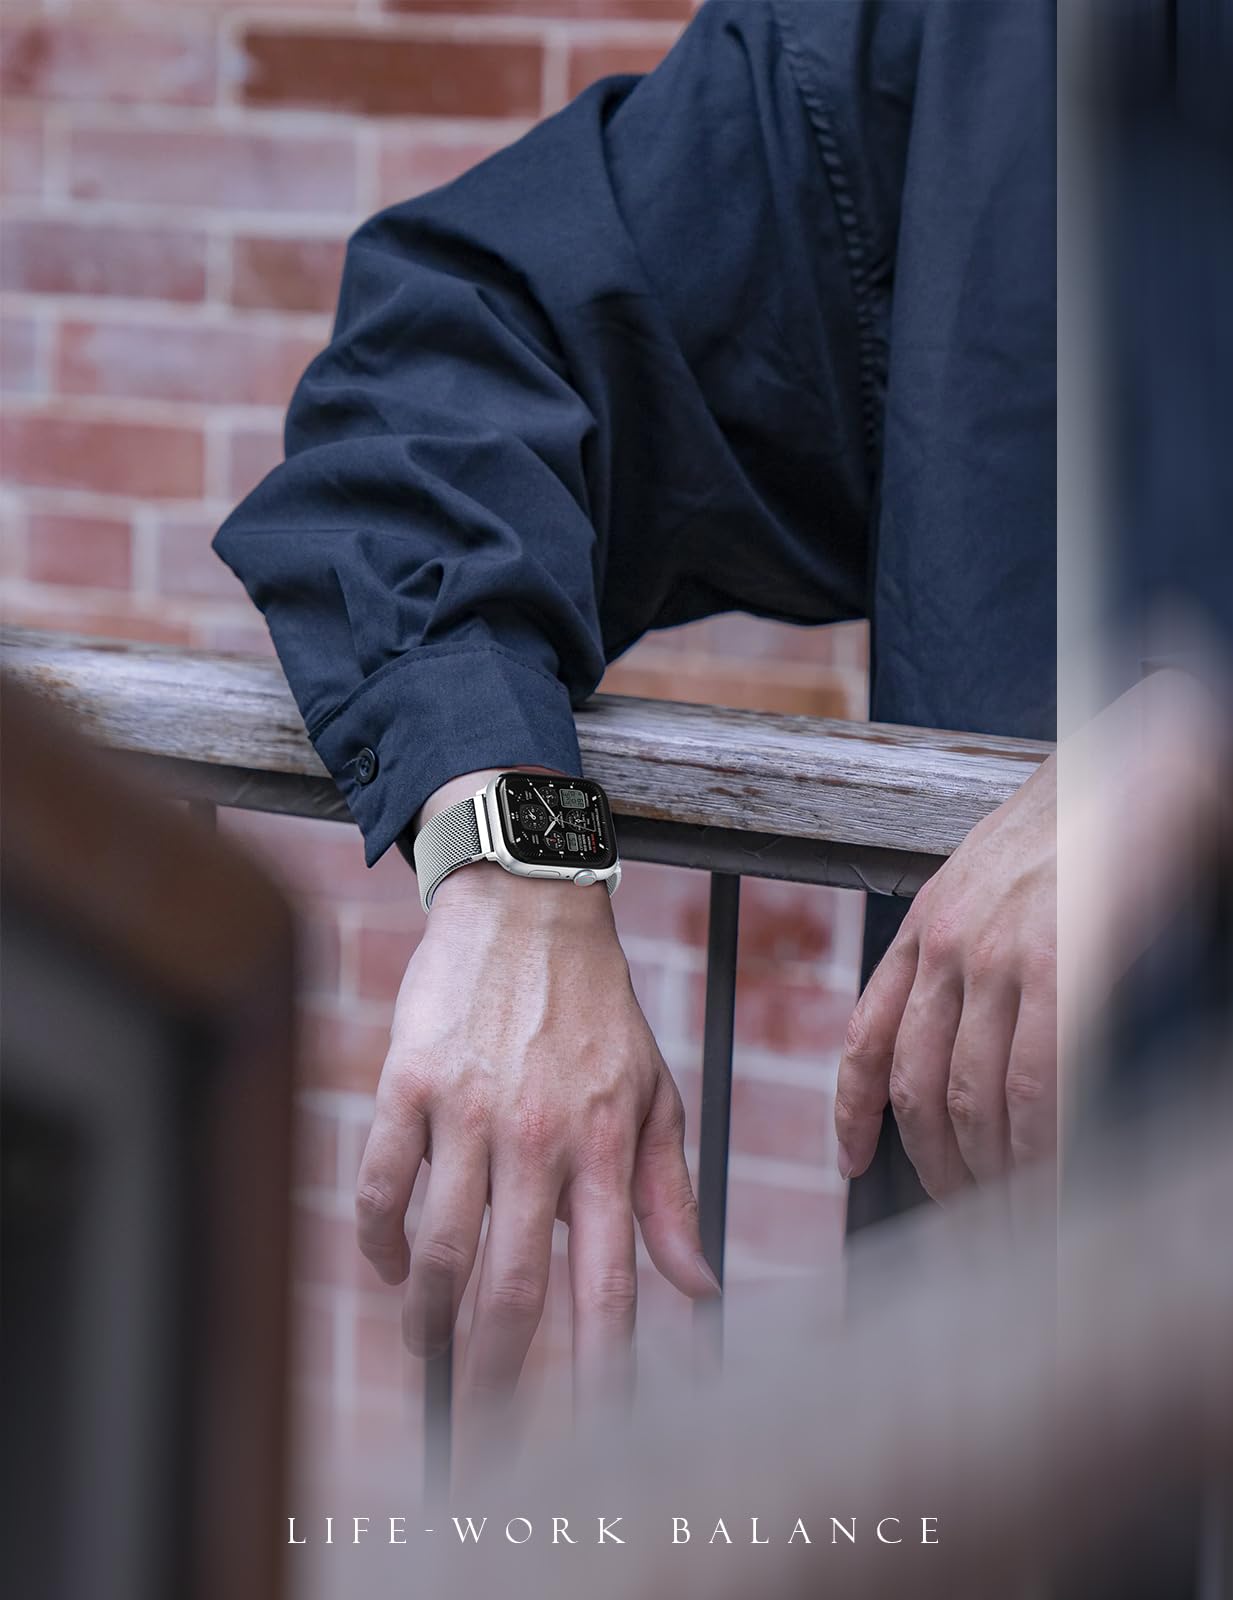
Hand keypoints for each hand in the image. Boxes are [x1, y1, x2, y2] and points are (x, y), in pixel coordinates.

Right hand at [354, 853, 718, 1414]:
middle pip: (513, 1287)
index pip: (607, 1283)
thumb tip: (699, 1289)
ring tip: (426, 1345)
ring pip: (440, 1247)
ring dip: (428, 1317)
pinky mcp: (408, 1081)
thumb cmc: (598, 1011)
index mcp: (607, 1145)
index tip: (590, 1432)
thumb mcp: (653, 1094)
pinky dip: (377, 1240)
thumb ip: (669, 1194)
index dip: (597, 1369)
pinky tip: (387, 1263)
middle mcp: (540, 1137)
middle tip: (482, 1425)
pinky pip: (380, 1183)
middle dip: (496, 1373)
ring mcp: (469, 1110)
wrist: (529, 908)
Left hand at [835, 755, 1056, 1198]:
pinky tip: (1049, 1186)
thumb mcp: (992, 874)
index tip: (850, 1164)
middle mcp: (947, 944)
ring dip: (988, 1176)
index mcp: (925, 923)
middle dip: (933, 1166)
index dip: (852, 1112)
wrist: (1145, 764)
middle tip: (963, 1217)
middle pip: (916, 1086)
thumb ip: (968, 946)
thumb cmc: (1083, 821)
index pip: (867, 1036)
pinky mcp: (1061, 973)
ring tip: (1011, 1222)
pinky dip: (1039, 1153)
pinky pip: (1035, 1090)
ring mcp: (1000, 959)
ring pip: (972, 1100)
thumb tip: (977, 1033)